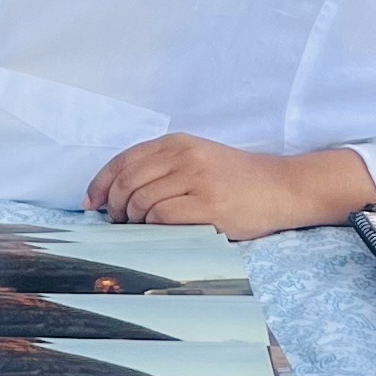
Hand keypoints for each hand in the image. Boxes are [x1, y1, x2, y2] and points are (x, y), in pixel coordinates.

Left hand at [86, 136, 375, 240]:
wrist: (283, 188)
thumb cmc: (237, 180)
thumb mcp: (197, 159)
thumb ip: (162, 168)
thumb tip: (115, 194)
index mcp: (178, 143)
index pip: (124, 160)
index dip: (100, 183)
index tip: (92, 203)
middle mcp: (184, 156)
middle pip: (127, 182)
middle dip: (114, 206)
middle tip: (117, 222)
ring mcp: (196, 180)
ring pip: (141, 201)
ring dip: (133, 220)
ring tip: (139, 229)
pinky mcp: (208, 206)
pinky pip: (162, 217)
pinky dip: (152, 228)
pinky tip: (159, 232)